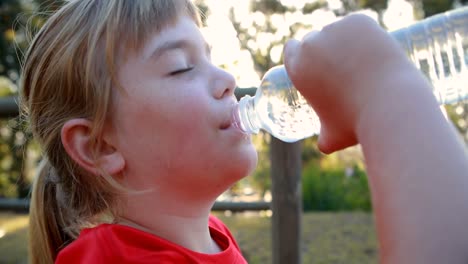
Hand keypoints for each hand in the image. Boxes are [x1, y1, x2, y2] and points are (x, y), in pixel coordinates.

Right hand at [284, 14, 414, 152]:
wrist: (390, 106)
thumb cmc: (357, 123)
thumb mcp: (333, 136)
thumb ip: (323, 140)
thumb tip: (323, 146)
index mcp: (298, 68)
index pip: (291, 50)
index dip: (300, 55)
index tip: (314, 63)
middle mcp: (312, 45)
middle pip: (314, 40)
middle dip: (324, 50)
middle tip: (343, 66)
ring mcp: (336, 30)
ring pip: (337, 31)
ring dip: (344, 40)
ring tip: (362, 60)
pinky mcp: (360, 22)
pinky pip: (358, 24)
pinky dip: (364, 33)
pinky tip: (372, 48)